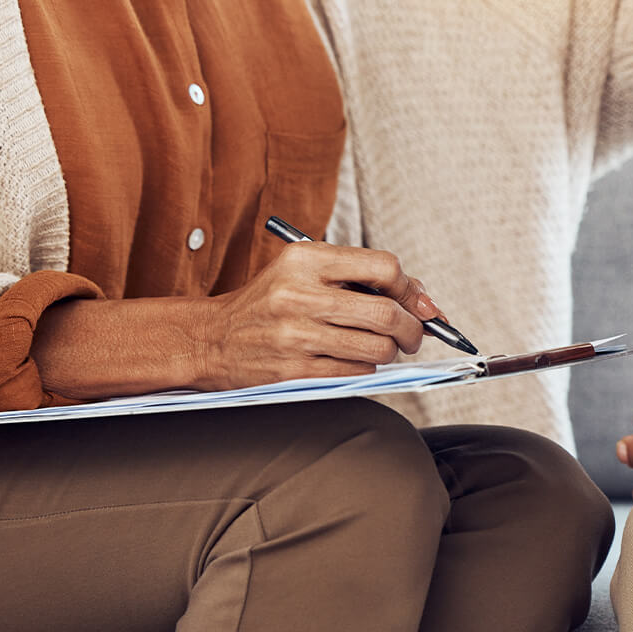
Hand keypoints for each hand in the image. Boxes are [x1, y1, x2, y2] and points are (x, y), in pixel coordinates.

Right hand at [192, 242, 438, 389]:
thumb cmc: (267, 303)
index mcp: (305, 259)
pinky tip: (351, 359)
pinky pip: (355, 371)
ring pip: (377, 348)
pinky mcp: (295, 370)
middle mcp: (300, 294)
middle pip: (386, 313)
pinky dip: (364, 367)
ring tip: (380, 346)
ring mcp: (296, 335)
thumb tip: (420, 298)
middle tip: (414, 334)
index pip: (384, 267)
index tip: (418, 303)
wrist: (212, 338)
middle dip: (413, 328)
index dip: (410, 289)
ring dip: (390, 351)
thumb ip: (357, 275)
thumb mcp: (303, 271)